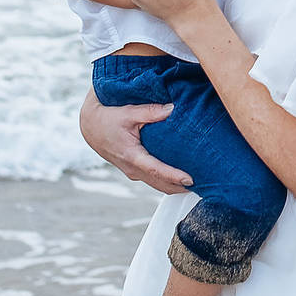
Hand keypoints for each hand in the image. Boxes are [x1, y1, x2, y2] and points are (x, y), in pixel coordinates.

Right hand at [78, 91, 193, 194]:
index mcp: (132, 156)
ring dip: (176, 187)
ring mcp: (133, 172)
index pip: (157, 170)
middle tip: (204, 185)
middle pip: (161, 184)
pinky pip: (153, 180)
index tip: (190, 179)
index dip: (174, 176)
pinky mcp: (134, 170)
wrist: (90, 126)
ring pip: (158, 185)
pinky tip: (180, 178)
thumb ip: (150, 111)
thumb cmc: (108, 118)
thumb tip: (172, 108)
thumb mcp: (128, 112)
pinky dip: (167, 182)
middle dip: (181, 187)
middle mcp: (133, 169)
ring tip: (197, 184)